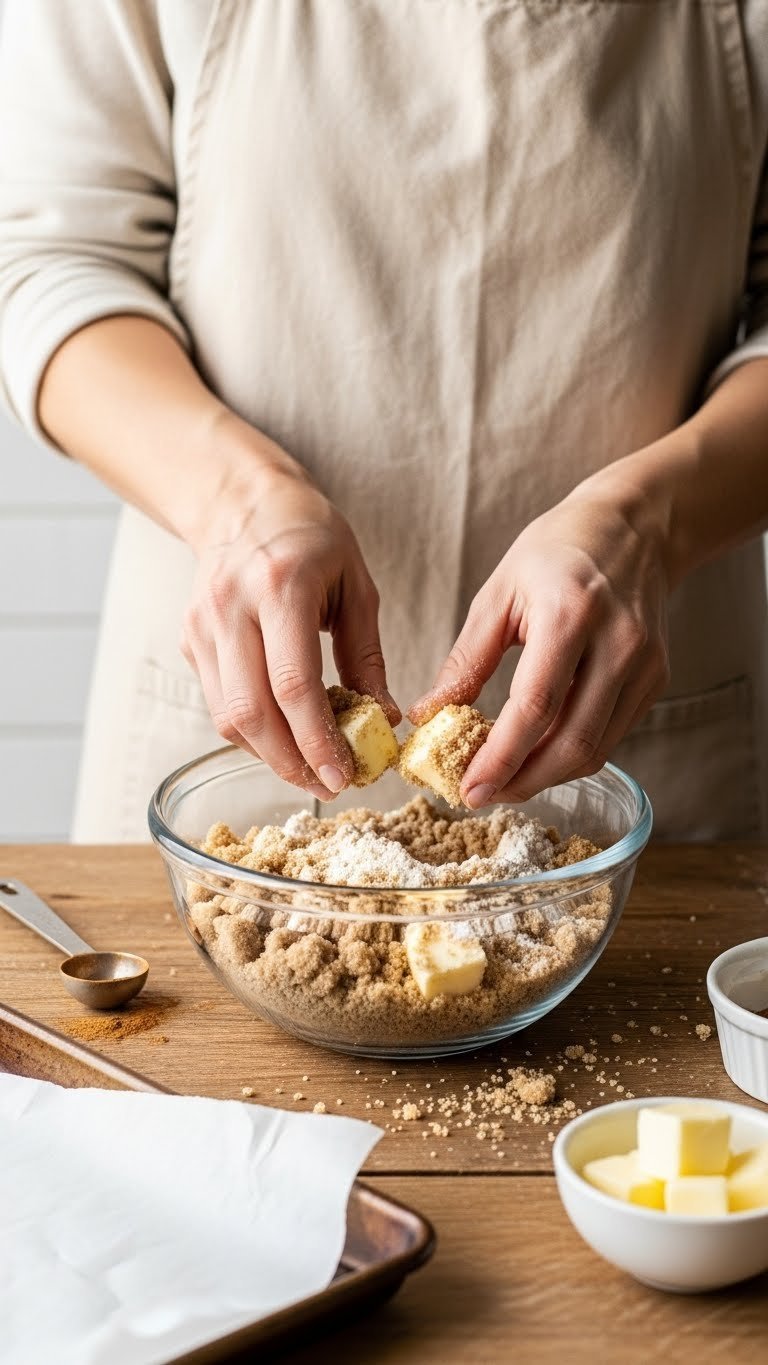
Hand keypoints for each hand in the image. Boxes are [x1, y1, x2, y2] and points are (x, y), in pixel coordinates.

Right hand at [181, 465, 399, 799]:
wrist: (241, 502)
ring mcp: (203, 626)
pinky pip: (218, 703)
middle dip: (291, 762)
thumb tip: (384, 719)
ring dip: (269, 756)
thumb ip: (367, 656)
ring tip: (309, 770)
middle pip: (253, 712)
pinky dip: (252, 732)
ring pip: (228, 717)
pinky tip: (283, 738)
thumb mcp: (356, 585)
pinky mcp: (189, 640)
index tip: (343, 776)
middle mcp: (232, 608)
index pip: (292, 683)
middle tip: (328, 785)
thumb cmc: (311, 537)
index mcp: (281, 586)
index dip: (316, 739)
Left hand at [410, 476, 670, 807]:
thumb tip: (429, 714)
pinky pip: (611, 735)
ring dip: (546, 776)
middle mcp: (617, 643)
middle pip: (572, 741)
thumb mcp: (498, 594)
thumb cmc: (557, 551)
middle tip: (481, 795)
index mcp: (570, 614)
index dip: (501, 758)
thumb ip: (466, 660)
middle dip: (523, 781)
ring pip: (596, 749)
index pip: (535, 707)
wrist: (633, 527)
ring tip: (504, 780)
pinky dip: (572, 754)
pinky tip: (539, 753)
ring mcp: (645, 664)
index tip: (469, 790)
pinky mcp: (656, 678)